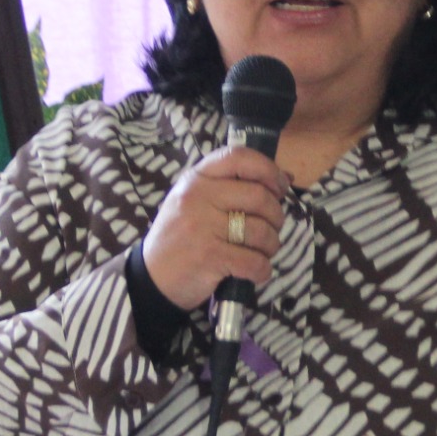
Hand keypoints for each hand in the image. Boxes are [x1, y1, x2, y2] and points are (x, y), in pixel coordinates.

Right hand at [140, 144, 288, 310]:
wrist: (150, 278)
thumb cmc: (180, 237)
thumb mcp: (195, 202)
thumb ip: (232, 187)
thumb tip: (286, 178)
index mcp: (195, 179)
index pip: (239, 157)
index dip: (268, 169)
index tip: (280, 188)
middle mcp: (197, 197)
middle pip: (259, 196)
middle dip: (276, 216)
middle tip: (272, 229)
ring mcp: (202, 227)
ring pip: (261, 231)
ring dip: (271, 245)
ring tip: (262, 251)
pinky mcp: (209, 257)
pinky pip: (254, 262)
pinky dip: (262, 270)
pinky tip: (255, 271)